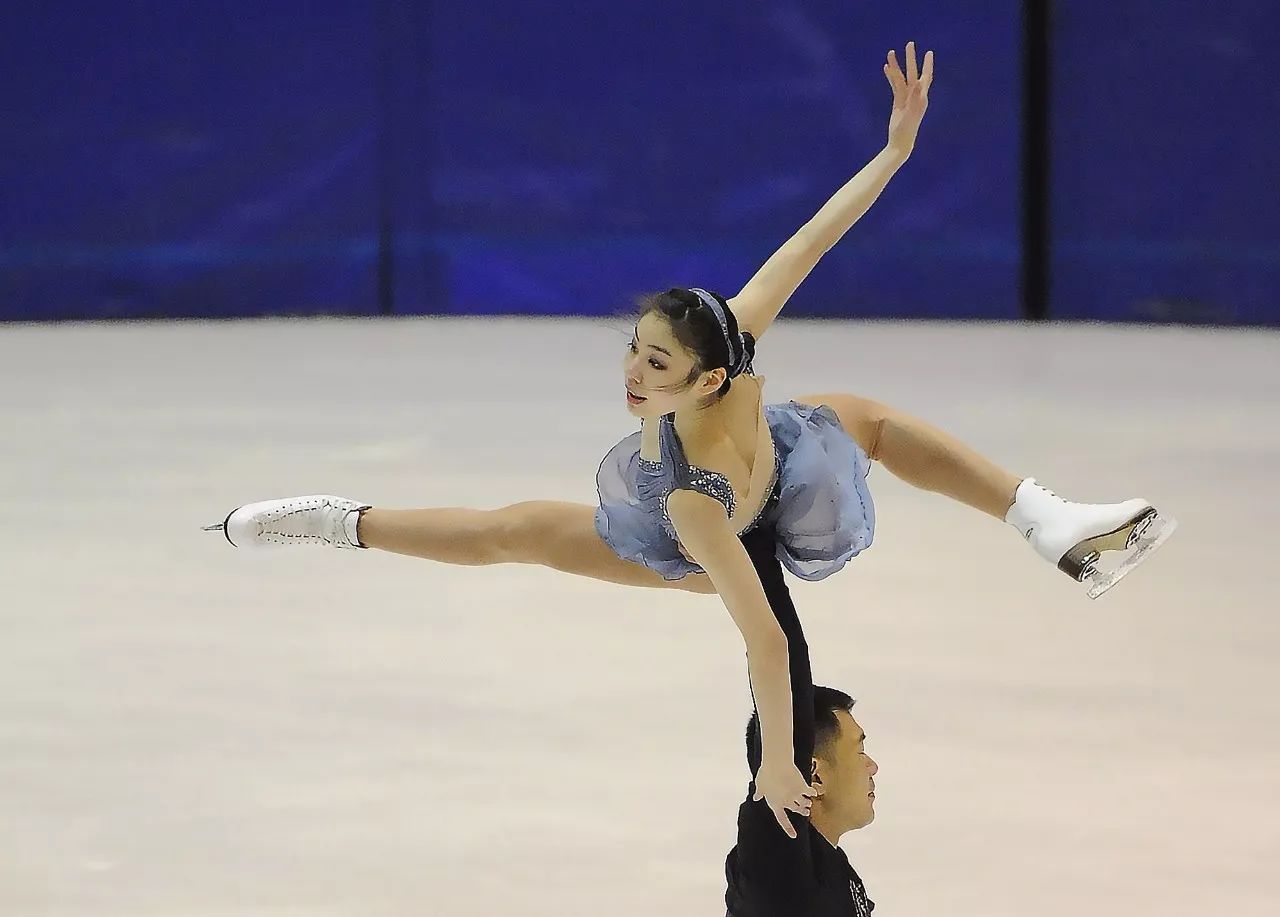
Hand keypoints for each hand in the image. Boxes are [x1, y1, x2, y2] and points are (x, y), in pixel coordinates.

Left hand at [753, 759, 822, 839]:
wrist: (776, 764)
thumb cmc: (765, 773)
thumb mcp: (759, 784)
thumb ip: (759, 792)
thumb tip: (755, 797)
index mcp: (775, 803)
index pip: (782, 820)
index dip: (788, 828)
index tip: (794, 836)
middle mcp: (787, 802)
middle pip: (796, 810)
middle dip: (802, 811)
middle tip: (806, 812)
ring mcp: (796, 795)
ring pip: (804, 803)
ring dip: (807, 804)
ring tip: (809, 803)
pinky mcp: (802, 787)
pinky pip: (810, 792)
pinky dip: (812, 793)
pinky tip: (814, 793)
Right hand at [884, 41, 934, 156]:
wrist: (900, 142)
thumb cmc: (907, 130)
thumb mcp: (911, 114)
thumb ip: (914, 98)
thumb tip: (917, 83)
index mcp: (921, 97)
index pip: (926, 77)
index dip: (927, 64)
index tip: (929, 52)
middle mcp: (915, 95)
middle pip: (913, 73)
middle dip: (911, 59)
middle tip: (909, 44)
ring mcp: (906, 98)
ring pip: (901, 78)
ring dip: (896, 66)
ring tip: (890, 53)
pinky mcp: (898, 101)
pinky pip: (894, 86)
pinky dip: (891, 77)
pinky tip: (886, 68)